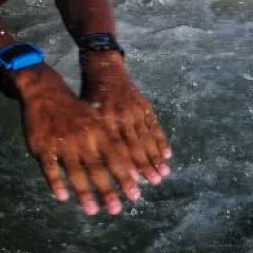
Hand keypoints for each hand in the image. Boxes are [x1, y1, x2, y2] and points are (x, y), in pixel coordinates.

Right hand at [16, 68, 141, 215]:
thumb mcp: (97, 120)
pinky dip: (56, 183)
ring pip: (75, 172)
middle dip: (107, 190)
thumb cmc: (76, 111)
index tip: (135, 196)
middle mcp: (83, 138)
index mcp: (98, 131)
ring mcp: (62, 143)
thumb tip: (131, 169)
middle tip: (116, 210)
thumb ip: (112, 143)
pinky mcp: (43, 146)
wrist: (46, 92)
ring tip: (92, 210)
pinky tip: (62, 197)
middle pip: (97, 168)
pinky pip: (50, 168)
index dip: (126, 177)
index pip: (116, 158)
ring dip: (84, 192)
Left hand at [81, 53, 170, 185]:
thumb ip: (89, 136)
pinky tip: (168, 155)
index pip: (116, 147)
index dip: (125, 165)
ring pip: (148, 138)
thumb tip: (88, 165)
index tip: (133, 182)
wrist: (104, 70)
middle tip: (154, 183)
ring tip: (163, 175)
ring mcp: (135, 111)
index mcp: (104, 119)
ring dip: (156, 158)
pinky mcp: (145, 106)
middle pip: (135, 146)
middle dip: (145, 167)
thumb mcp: (85, 114)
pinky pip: (155, 126)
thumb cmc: (89, 98)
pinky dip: (162, 141)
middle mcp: (121, 116)